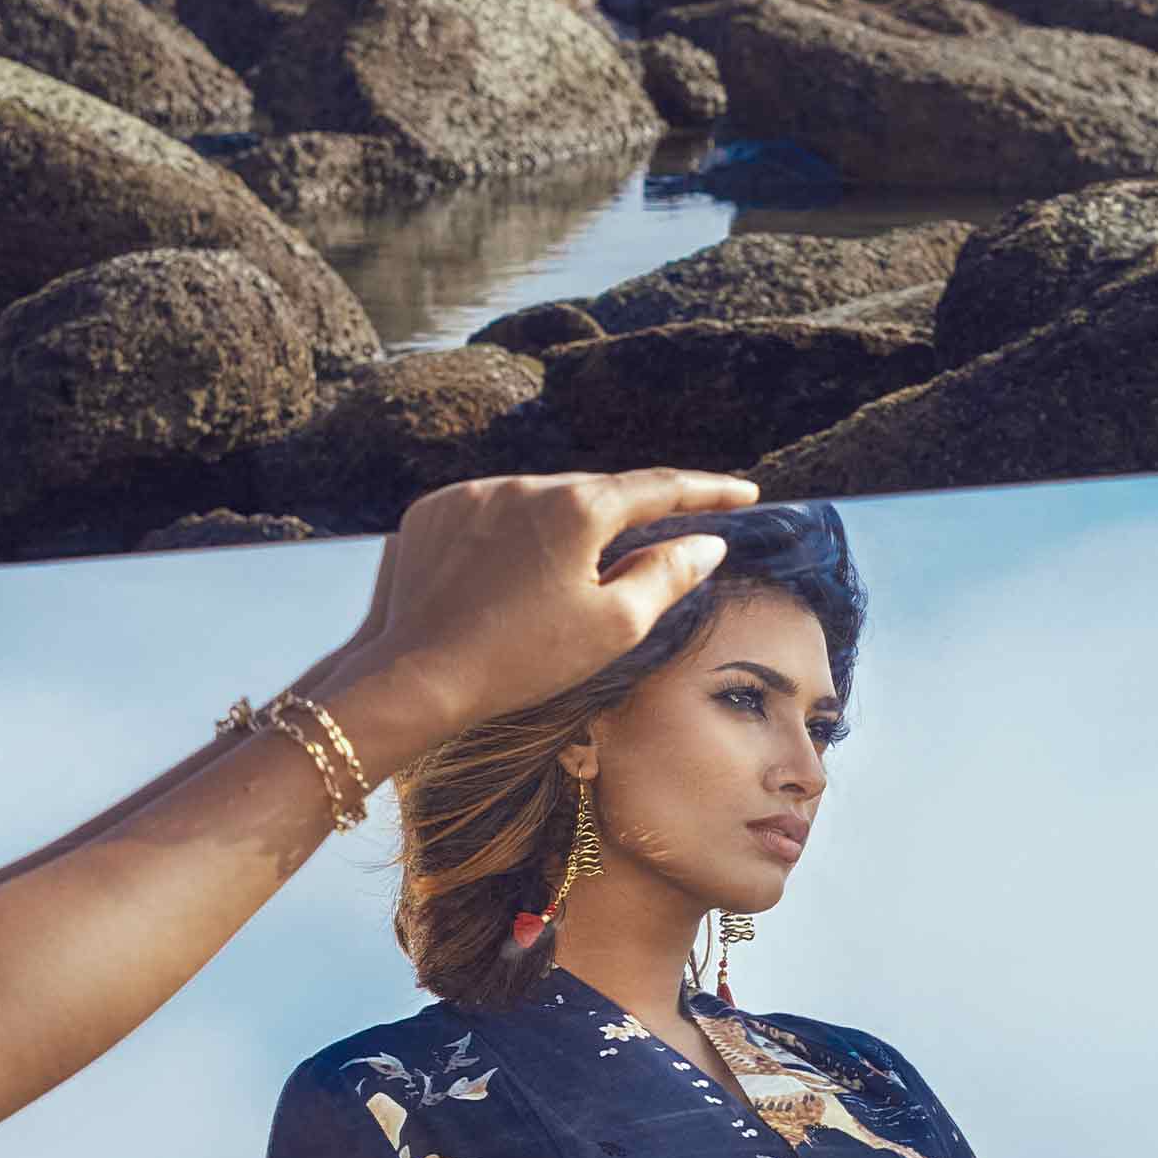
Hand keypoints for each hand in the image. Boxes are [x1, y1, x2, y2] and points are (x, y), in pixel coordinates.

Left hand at [329, 471, 760, 753]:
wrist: (414, 674)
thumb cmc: (521, 659)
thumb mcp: (613, 627)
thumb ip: (668, 576)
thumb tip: (707, 542)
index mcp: (578, 507)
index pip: (660, 487)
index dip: (708, 491)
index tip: (743, 492)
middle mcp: (525, 483)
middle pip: (597, 493)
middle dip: (628, 518)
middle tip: (655, 547)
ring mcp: (473, 492)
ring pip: (541, 501)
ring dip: (563, 529)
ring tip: (559, 585)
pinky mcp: (433, 511)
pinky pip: (492, 512)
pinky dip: (512, 536)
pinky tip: (506, 580)